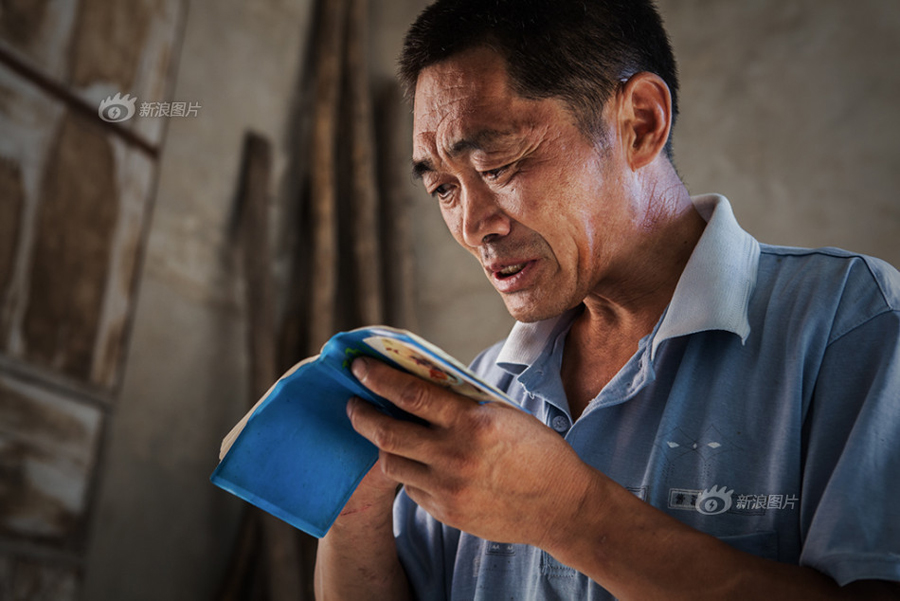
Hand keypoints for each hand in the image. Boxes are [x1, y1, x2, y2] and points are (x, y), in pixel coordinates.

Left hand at [346, 356, 595, 548]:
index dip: (378, 378)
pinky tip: (415, 461)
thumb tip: (420, 382)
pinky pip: (411, 488)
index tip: (359, 368)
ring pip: (391, 464)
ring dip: (382, 445)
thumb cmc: (537, 451)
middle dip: (361, 414)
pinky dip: (409, 471)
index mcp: (473, 422)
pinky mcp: (446, 512)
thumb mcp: (503, 414)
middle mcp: (455, 456)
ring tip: (382, 432)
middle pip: (387, 432)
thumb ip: (463, 403)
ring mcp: (448, 488)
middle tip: (353, 403)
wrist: (561, 505)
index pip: (411, 394)